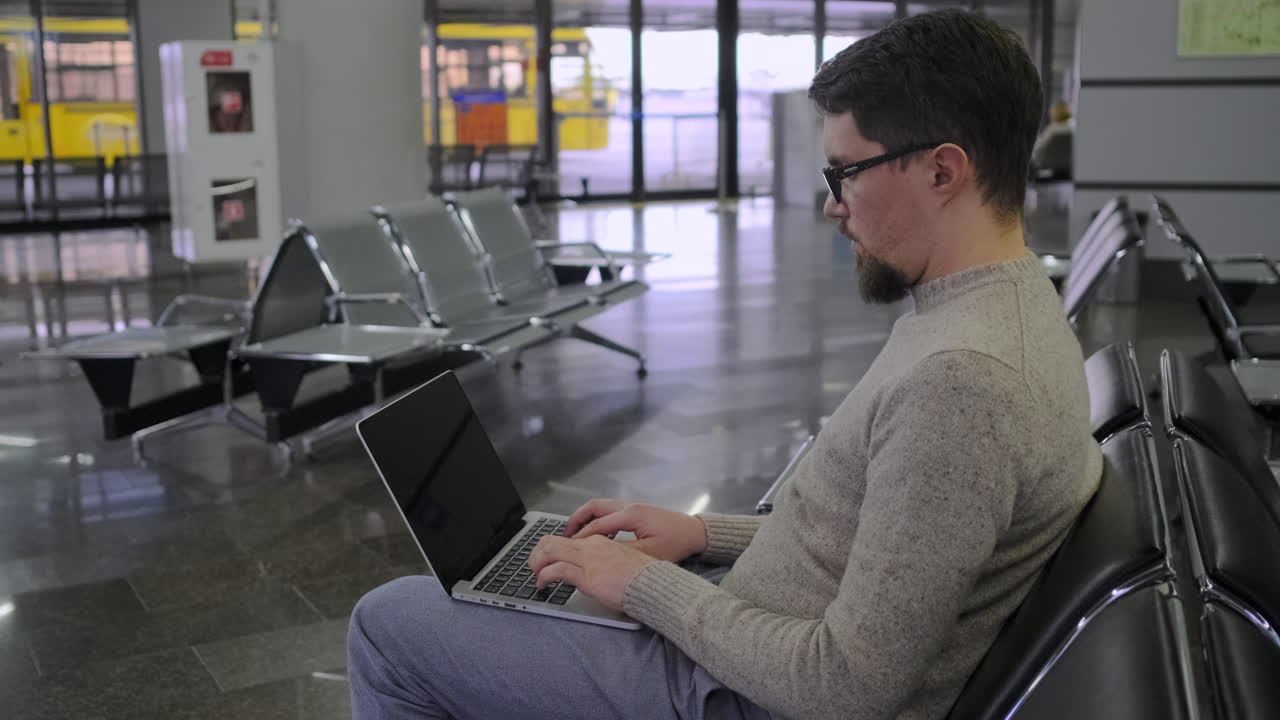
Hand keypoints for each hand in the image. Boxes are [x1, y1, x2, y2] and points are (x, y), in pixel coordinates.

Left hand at [528, 535, 656, 610]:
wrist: (653, 584)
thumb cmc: (642, 578)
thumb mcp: (621, 564)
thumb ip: (604, 564)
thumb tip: (593, 573)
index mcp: (599, 542)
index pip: (568, 540)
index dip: (552, 550)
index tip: (547, 561)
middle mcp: (590, 547)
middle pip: (552, 540)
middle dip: (537, 553)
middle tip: (533, 566)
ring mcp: (587, 559)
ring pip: (549, 551)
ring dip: (536, 563)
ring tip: (535, 575)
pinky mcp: (586, 575)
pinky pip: (556, 571)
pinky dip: (544, 577)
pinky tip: (542, 585)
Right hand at [566, 499, 707, 562]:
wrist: (695, 532)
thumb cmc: (675, 543)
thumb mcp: (649, 554)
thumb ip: (622, 553)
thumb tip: (599, 556)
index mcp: (630, 515)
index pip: (597, 525)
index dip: (580, 537)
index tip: (567, 549)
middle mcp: (628, 506)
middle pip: (594, 507)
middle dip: (577, 520)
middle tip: (565, 536)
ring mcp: (632, 505)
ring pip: (601, 506)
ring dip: (586, 518)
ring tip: (575, 535)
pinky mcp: (636, 509)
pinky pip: (609, 510)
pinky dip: (597, 519)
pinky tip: (595, 534)